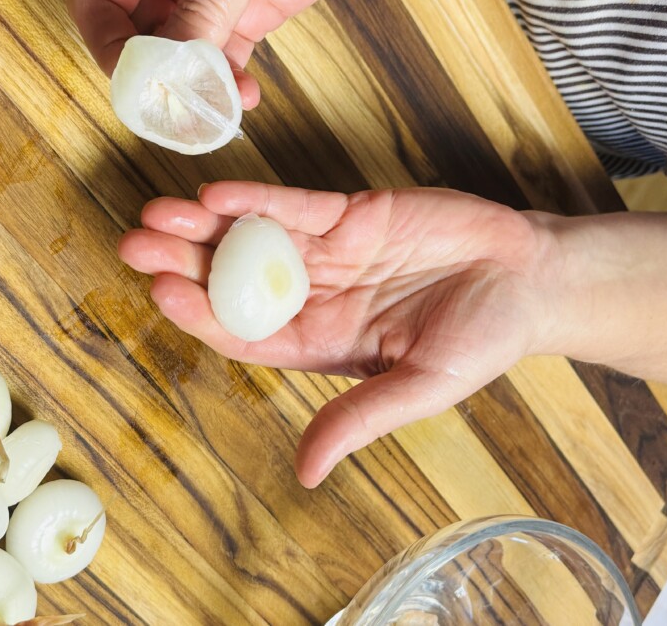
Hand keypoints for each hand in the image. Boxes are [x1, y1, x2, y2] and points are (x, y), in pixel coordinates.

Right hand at [68, 0, 369, 109]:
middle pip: (135, 34)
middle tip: (174, 108)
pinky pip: (223, 59)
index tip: (137, 78)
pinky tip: (243, 98)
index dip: (107, 40)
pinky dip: (229, 84)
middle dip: (154, 75)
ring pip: (181, 56)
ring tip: (214, 112)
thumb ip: (205, 5)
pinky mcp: (245, 15)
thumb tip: (171, 67)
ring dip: (195, 88)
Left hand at [119, 182, 555, 487]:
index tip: (163, 294)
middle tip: (136, 244)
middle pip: (233, 281)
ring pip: (251, 237)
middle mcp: (313, 298)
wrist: (531, 279)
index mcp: (321, 345)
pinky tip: (216, 194)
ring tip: (158, 212)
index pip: (246, 333)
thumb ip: (360, 418)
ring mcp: (328, 253)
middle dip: (183, 263)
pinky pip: (292, 204)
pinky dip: (255, 198)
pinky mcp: (349, 213)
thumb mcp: (422, 388)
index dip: (202, 315)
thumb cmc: (482, 341)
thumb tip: (306, 472)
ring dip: (203, 226)